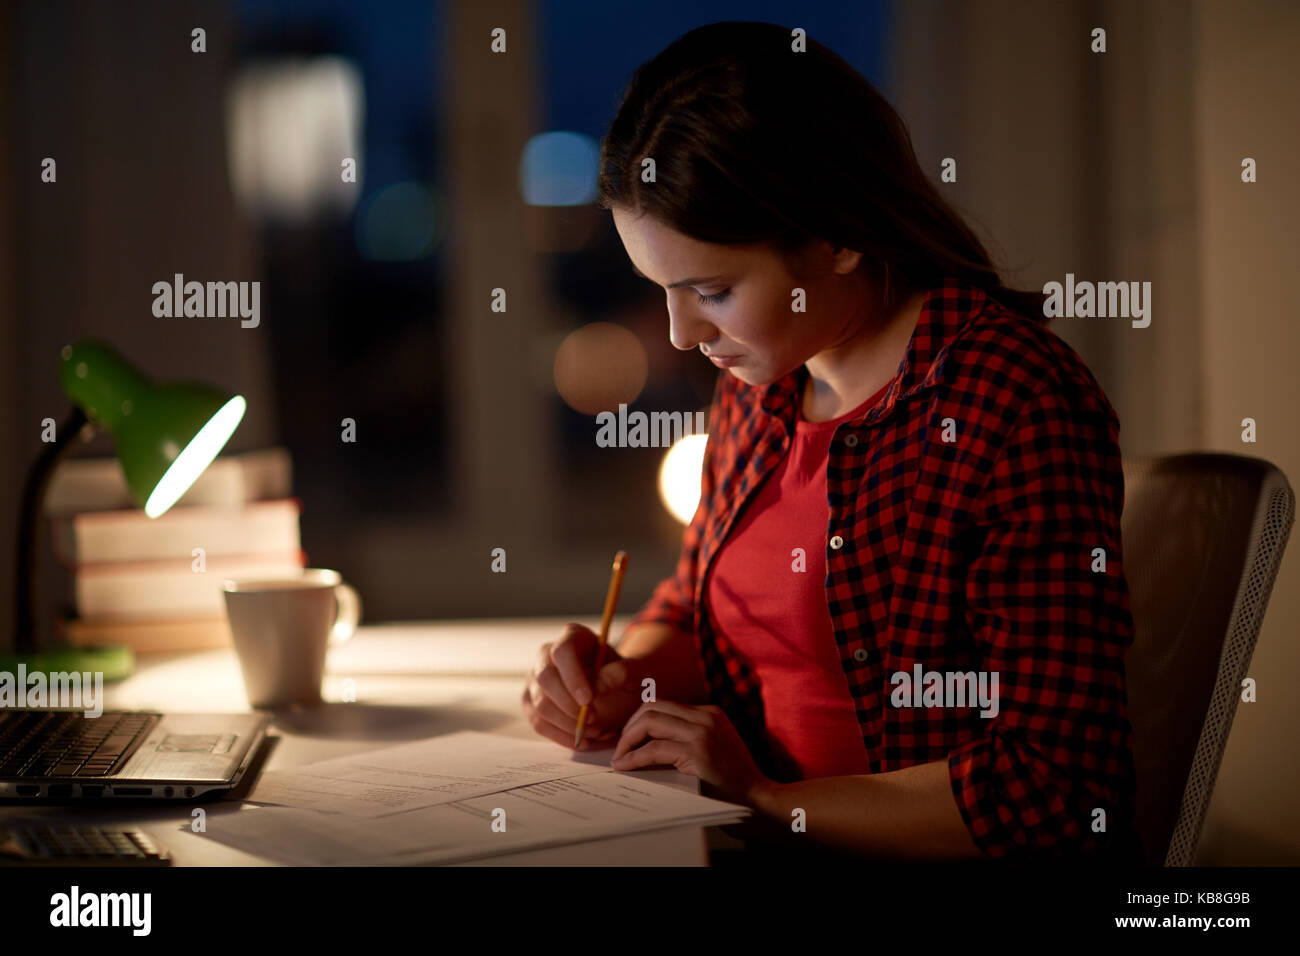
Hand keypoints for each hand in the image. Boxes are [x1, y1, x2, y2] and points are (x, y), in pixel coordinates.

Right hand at [521, 623, 644, 749]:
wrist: (618, 689)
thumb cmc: (626, 675)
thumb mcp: (638, 671)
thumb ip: (625, 671)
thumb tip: (601, 682)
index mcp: (574, 636)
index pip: (563, 652)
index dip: (572, 677)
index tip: (588, 700)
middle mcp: (548, 653)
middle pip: (545, 677)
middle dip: (568, 705)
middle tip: (593, 720)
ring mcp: (536, 678)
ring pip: (539, 703)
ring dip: (566, 723)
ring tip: (594, 730)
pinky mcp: (532, 701)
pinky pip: (538, 722)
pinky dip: (560, 736)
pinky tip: (583, 740)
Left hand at [610, 701, 770, 805]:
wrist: (759, 799)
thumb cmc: (733, 781)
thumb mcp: (714, 747)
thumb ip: (689, 737)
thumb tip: (647, 741)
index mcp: (710, 712)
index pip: (663, 704)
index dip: (639, 720)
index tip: (628, 739)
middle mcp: (706, 716)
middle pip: (652, 707)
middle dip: (630, 727)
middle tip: (621, 748)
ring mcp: (703, 732)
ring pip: (649, 722)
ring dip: (628, 740)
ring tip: (620, 757)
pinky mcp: (697, 752)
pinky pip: (654, 749)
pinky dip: (634, 757)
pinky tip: (625, 766)